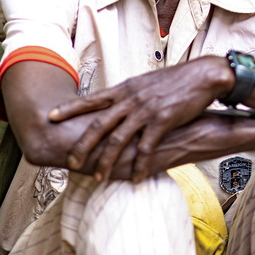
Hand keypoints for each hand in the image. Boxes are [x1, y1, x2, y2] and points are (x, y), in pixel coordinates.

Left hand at [47, 55, 232, 181]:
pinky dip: (139, 166)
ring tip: (100, 178)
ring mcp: (146, 111)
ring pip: (118, 140)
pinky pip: (145, 148)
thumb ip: (130, 93)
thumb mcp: (146, 82)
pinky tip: (136, 178)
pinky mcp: (162, 121)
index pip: (91, 100)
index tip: (50, 116)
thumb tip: (116, 102)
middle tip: (70, 162)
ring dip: (107, 162)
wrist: (203, 76)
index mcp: (125, 88)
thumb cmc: (177, 80)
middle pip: (98, 125)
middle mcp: (131, 99)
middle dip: (82, 146)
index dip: (69, 108)